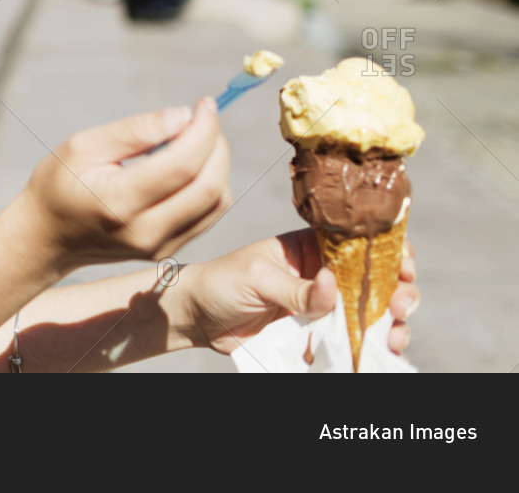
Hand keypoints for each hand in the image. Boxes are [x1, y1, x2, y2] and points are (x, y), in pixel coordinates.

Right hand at [21, 96, 229, 273]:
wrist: (47, 236)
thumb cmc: (58, 184)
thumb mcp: (82, 146)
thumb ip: (133, 131)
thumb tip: (183, 116)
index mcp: (118, 202)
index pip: (182, 165)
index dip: (203, 130)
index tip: (205, 104)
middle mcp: (144, 231)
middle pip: (208, 186)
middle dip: (216, 145)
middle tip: (205, 118)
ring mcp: (159, 246)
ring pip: (216, 202)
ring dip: (217, 164)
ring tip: (196, 139)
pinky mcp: (167, 251)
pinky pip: (208, 215)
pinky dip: (210, 184)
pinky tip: (192, 164)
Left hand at [176, 229, 419, 354]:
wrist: (196, 318)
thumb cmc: (221, 283)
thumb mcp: (256, 277)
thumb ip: (295, 287)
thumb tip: (333, 287)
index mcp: (310, 248)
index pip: (358, 244)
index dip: (388, 253)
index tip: (404, 269)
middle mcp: (322, 276)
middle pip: (374, 282)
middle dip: (398, 294)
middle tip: (399, 307)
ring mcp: (321, 308)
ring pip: (369, 315)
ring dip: (390, 327)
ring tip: (392, 339)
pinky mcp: (315, 336)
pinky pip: (348, 343)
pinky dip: (366, 350)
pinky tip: (375, 355)